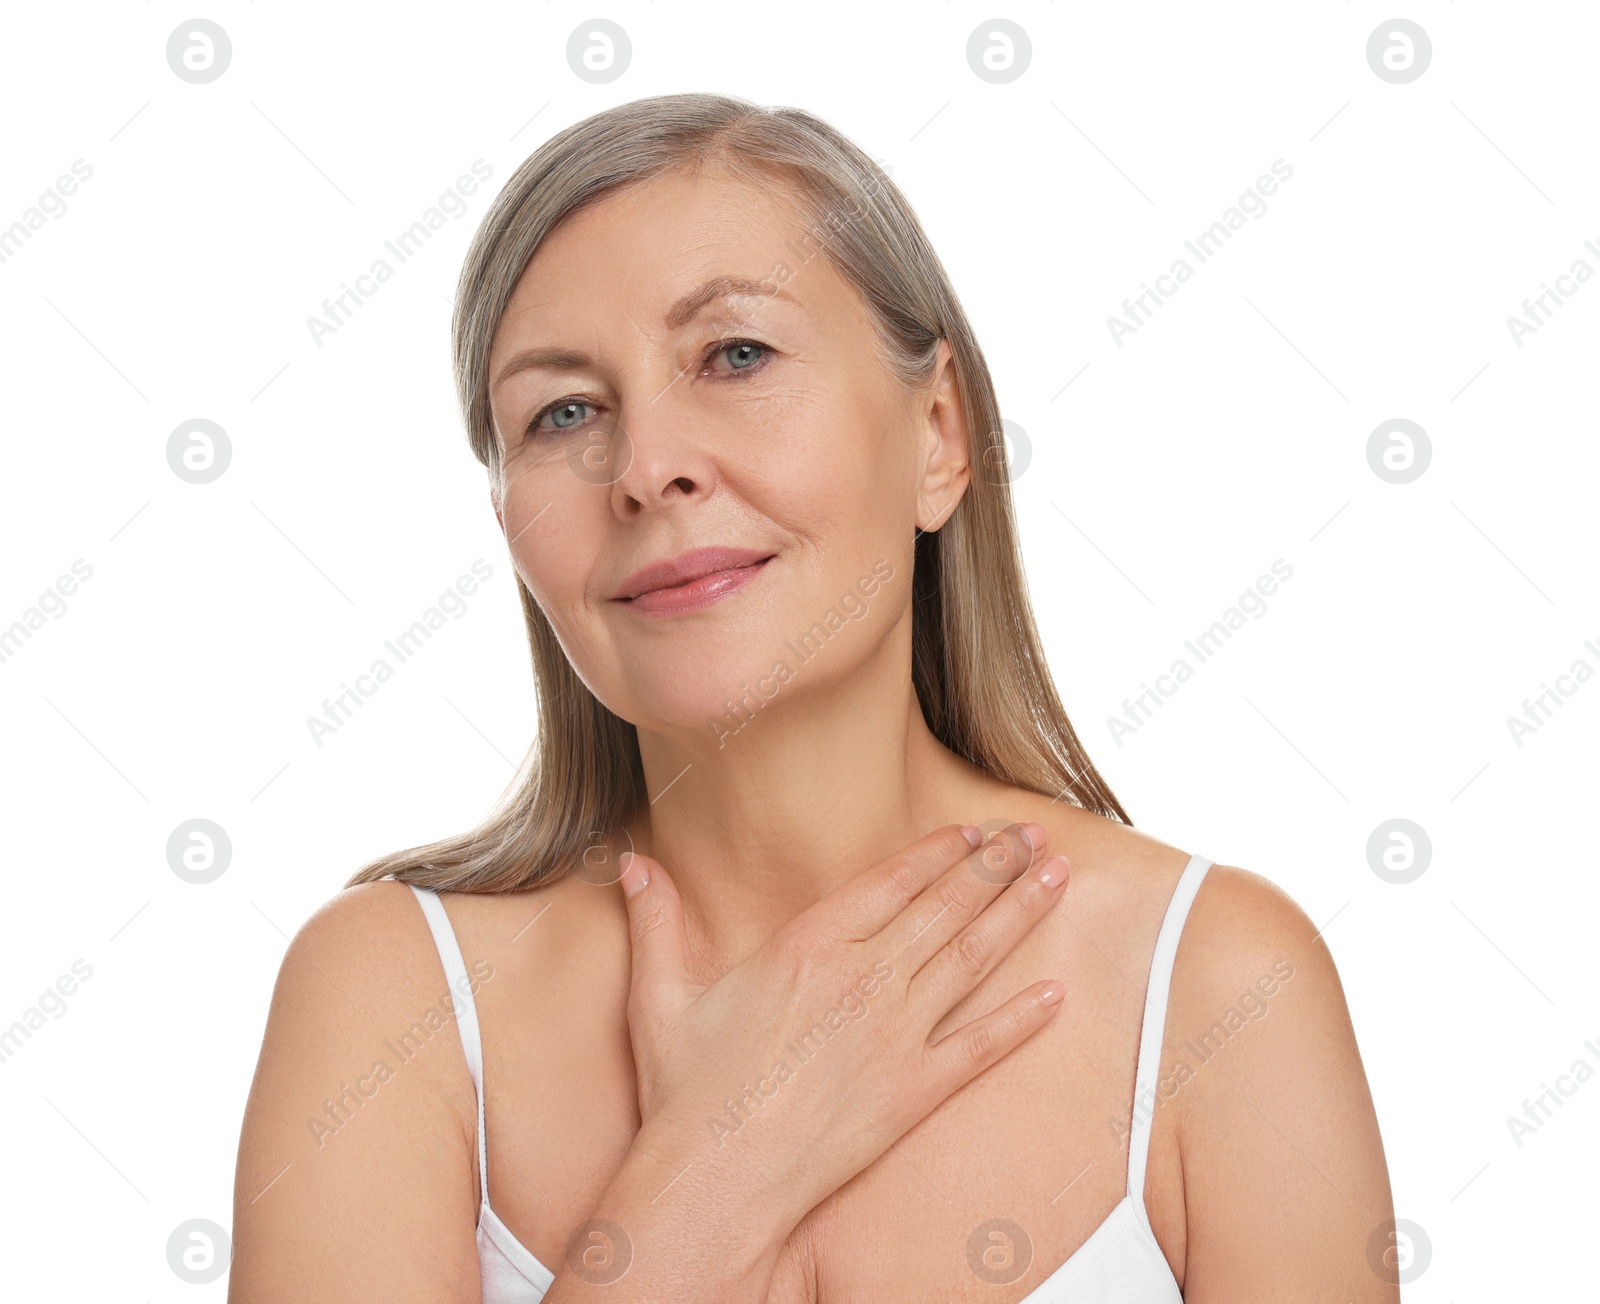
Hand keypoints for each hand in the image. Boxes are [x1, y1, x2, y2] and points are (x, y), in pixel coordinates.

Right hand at [614, 821, 1069, 1238]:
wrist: (715, 1179)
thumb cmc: (686, 1090)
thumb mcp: (659, 993)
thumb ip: (655, 919)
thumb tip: (631, 862)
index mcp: (810, 944)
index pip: (891, 881)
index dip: (938, 852)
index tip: (971, 831)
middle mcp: (864, 978)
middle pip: (945, 906)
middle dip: (995, 865)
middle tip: (1035, 835)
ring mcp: (895, 1034)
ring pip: (973, 958)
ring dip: (1020, 913)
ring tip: (1057, 877)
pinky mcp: (913, 1091)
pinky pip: (981, 1047)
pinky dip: (1020, 1020)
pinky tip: (1055, 996)